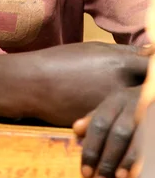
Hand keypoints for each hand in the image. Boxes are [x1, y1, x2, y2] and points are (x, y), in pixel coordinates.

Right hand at [0, 42, 147, 123]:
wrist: (34, 83)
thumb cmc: (64, 60)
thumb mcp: (94, 49)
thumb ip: (125, 52)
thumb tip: (152, 51)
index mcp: (119, 64)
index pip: (153, 68)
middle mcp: (119, 87)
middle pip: (149, 93)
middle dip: (151, 93)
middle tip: (148, 94)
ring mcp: (111, 108)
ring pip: (138, 115)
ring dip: (141, 114)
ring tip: (139, 114)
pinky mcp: (101, 126)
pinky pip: (122, 128)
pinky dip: (127, 127)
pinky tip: (127, 126)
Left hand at [73, 85, 140, 177]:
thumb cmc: (131, 105)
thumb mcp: (113, 105)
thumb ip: (95, 118)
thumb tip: (76, 129)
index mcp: (116, 100)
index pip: (99, 124)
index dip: (91, 149)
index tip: (86, 171)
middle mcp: (132, 105)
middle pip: (117, 133)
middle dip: (108, 159)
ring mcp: (147, 113)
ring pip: (136, 139)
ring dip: (127, 161)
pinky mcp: (154, 122)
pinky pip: (149, 141)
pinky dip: (141, 157)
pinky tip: (136, 172)